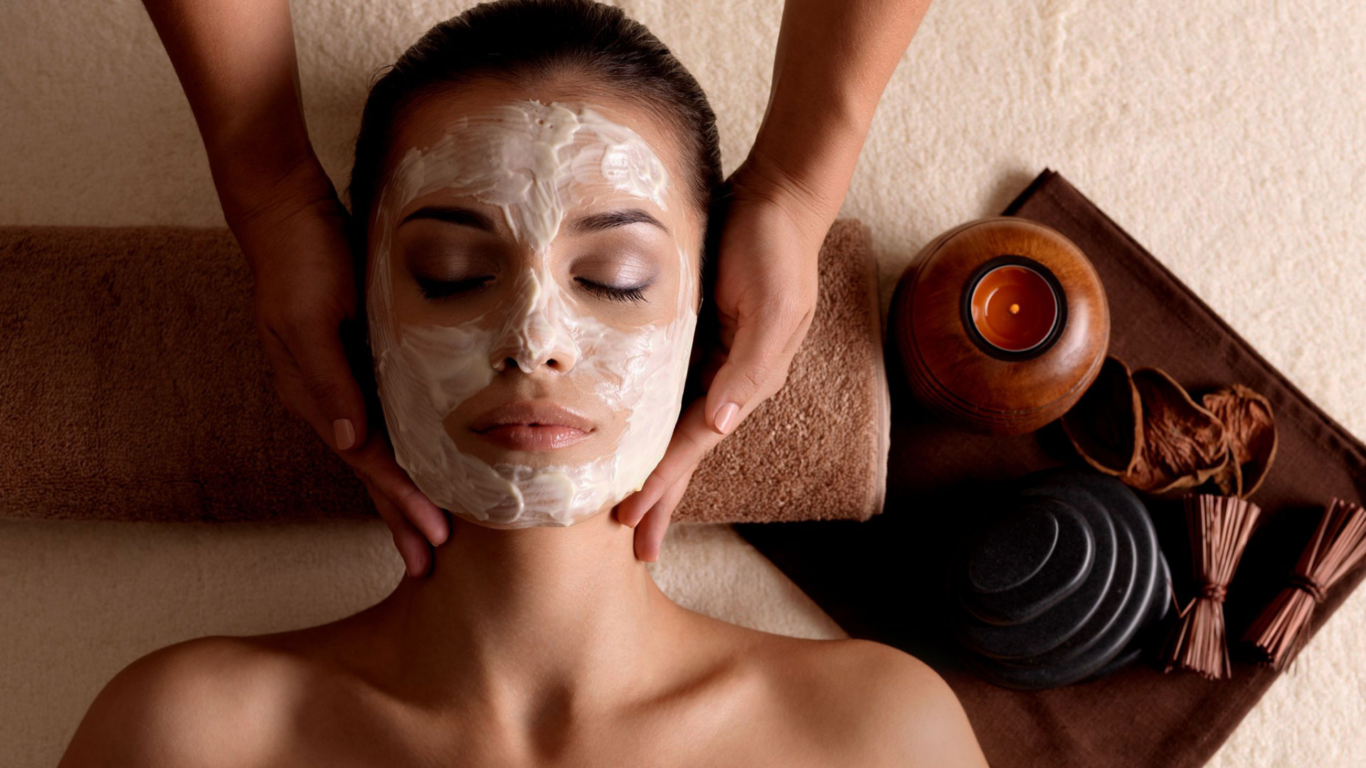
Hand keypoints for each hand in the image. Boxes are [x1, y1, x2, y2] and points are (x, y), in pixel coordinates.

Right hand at [227, 163, 448, 577]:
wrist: (284, 208)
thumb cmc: (301, 257)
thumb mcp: (310, 316)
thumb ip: (329, 380)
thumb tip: (348, 443)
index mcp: (315, 395)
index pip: (368, 462)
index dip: (401, 501)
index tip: (433, 539)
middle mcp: (325, 397)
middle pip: (371, 472)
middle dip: (399, 518)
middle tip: (429, 564)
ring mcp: (338, 380)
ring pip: (377, 452)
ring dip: (401, 493)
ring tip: (426, 532)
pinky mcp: (354, 359)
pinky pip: (383, 419)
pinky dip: (402, 450)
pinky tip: (422, 462)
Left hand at [613, 153, 828, 560]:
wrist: (776, 196)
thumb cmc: (774, 246)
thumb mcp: (771, 305)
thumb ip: (748, 366)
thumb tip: (721, 425)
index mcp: (747, 380)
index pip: (695, 443)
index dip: (663, 484)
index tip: (631, 521)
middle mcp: (729, 378)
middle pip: (685, 451)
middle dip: (661, 499)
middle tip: (633, 546)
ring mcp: (711, 359)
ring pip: (673, 427)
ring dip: (652, 469)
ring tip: (627, 510)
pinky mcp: (693, 336)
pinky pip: (667, 391)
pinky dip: (647, 423)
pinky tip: (629, 441)